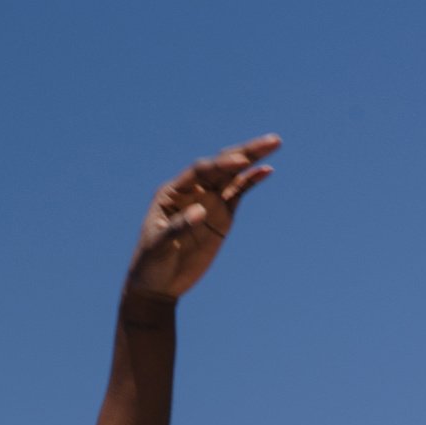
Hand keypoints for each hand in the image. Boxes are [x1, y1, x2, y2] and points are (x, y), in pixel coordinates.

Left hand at [122, 134, 279, 299]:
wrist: (159, 284)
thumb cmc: (151, 262)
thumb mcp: (159, 246)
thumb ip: (178, 228)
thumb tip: (201, 211)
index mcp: (172, 192)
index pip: (199, 172)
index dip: (219, 165)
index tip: (239, 162)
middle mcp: (192, 191)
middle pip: (221, 166)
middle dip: (244, 152)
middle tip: (270, 140)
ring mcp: (209, 202)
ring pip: (233, 175)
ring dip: (252, 159)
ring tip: (275, 143)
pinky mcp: (222, 216)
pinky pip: (239, 193)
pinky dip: (252, 181)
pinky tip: (266, 170)